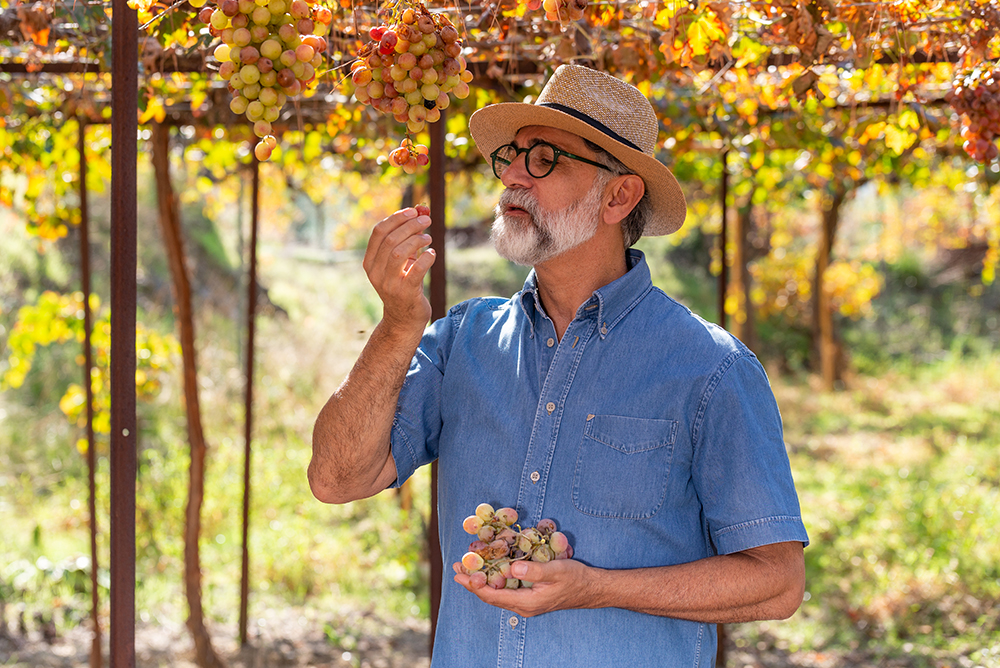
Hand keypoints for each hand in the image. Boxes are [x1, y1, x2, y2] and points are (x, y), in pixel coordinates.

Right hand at [363, 207, 435, 331]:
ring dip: (416, 240)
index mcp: (370, 262)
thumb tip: (422, 209)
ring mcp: (389, 284)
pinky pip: (415, 271)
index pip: (378, 232)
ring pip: (399, 253)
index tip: (413, 211)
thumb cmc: (404, 283)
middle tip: (427, 220)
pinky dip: (426, 258)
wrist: (404, 318)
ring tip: (428, 237)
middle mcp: (376, 273)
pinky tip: (432, 253)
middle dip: (410, 226)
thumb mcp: (402, 260)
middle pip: (390, 240)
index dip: (396, 218)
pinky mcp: (405, 293)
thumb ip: (408, 235)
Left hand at [452, 559, 595, 617]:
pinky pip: (507, 591)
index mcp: (526, 603)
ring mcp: (526, 603)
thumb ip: (534, 571)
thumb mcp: (556, 571)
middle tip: (457, 568)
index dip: (474, 585)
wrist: (592, 589)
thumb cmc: (575, 579)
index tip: (460, 574)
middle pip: (490, 596)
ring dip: (482, 581)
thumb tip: (513, 567)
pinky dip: (495, 581)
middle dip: (472, 583)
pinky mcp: (530, 597)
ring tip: (468, 568)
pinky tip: (490, 570)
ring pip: (497, 594)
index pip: (492, 595)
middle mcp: (523, 606)